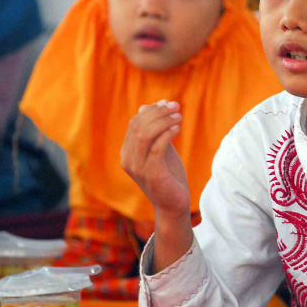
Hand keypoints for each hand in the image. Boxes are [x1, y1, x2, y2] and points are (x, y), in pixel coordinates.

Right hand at [120, 100, 188, 219]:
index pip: (135, 124)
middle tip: (176, 106)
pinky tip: (177, 128)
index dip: (151, 110)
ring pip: (145, 134)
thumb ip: (155, 131)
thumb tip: (145, 106)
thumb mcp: (160, 149)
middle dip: (158, 112)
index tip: (168, 102)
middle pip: (138, 126)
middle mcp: (128, 159)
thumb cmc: (168, 176)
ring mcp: (137, 167)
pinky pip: (156, 147)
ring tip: (179, 115)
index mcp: (128, 152)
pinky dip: (167, 134)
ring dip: (163, 121)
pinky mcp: (150, 174)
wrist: (173, 204)